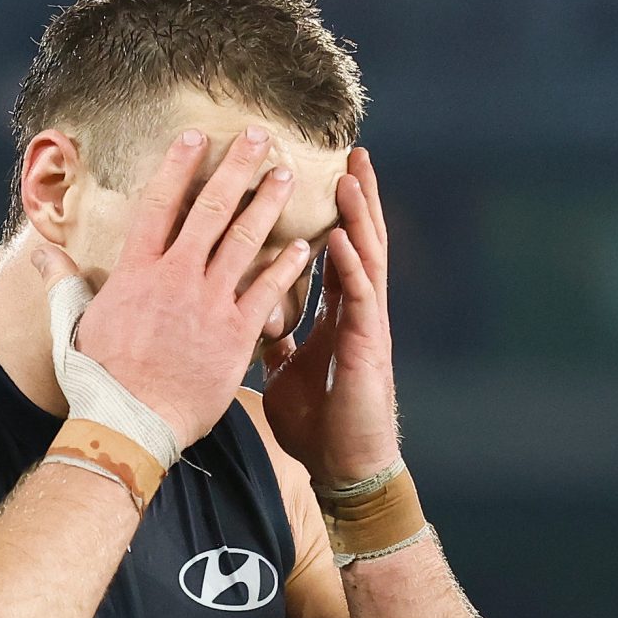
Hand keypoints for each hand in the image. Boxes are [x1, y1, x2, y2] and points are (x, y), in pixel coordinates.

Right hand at [40, 126, 315, 448]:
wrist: (129, 422)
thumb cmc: (98, 378)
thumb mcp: (73, 324)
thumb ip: (62, 282)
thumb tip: (39, 252)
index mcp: (137, 272)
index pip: (159, 204)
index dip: (178, 166)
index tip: (195, 137)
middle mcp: (176, 277)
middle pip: (211, 209)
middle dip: (236, 168)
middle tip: (258, 136)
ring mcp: (209, 303)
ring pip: (245, 240)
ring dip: (268, 204)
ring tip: (287, 176)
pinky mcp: (235, 334)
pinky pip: (267, 291)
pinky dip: (287, 266)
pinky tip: (304, 245)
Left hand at [262, 147, 402, 487]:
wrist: (339, 465)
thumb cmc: (317, 420)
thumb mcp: (284, 370)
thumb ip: (273, 337)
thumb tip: (250, 314)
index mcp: (333, 312)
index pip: (332, 251)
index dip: (328, 214)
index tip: (317, 176)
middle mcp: (353, 310)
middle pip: (357, 240)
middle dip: (355, 197)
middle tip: (348, 153)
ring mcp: (365, 325)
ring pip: (366, 258)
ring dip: (359, 216)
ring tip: (350, 175)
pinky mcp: (367, 346)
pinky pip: (360, 298)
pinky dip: (353, 265)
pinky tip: (344, 238)